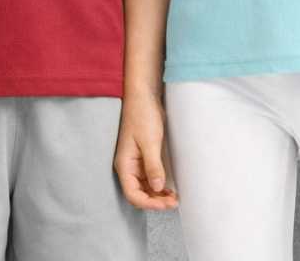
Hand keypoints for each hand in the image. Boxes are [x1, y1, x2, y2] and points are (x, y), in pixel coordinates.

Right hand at [114, 91, 178, 210]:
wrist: (144, 95)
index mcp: (125, 164)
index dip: (149, 203)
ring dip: (158, 195)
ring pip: (145, 187)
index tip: (166, 204)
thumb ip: (153, 166)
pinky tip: (169, 187)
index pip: (133, 194)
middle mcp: (129, 166)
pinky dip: (159, 184)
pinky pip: (150, 177)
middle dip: (155, 201)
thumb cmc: (143, 115)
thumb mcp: (150, 141)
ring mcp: (136, 162)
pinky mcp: (144, 156)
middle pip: (139, 193)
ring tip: (174, 197)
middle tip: (174, 202)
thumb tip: (157, 188)